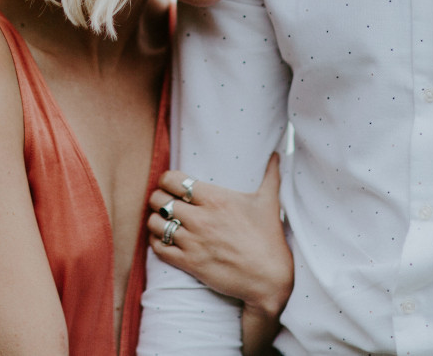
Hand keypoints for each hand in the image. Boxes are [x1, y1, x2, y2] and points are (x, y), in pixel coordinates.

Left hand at [147, 153, 292, 317]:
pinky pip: (158, 248)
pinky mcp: (189, 263)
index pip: (173, 180)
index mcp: (215, 198)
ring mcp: (193, 241)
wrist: (270, 277)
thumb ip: (270, 175)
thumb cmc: (269, 238)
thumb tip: (277, 156)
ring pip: (155, 223)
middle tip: (164, 202)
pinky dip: (156, 242)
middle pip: (159, 200)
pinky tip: (164, 239)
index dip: (166, 180)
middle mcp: (200, 218)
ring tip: (163, 220)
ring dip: (156, 220)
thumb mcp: (269, 202)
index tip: (169, 184)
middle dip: (158, 199)